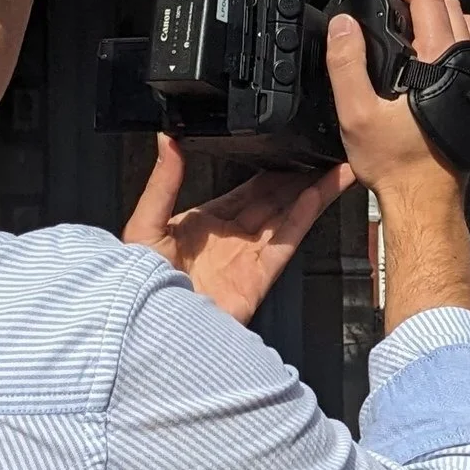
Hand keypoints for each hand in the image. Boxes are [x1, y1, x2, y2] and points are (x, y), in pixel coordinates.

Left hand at [123, 135, 350, 324]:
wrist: (149, 330)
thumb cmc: (136, 285)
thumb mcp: (144, 225)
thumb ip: (162, 182)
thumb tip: (167, 140)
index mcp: (201, 226)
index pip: (244, 191)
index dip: (269, 170)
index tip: (287, 149)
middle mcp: (228, 241)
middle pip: (272, 202)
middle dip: (297, 178)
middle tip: (319, 152)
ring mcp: (246, 259)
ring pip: (286, 218)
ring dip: (311, 193)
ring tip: (333, 168)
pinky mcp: (258, 278)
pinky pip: (285, 242)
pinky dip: (303, 218)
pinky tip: (318, 195)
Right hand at [327, 0, 469, 200]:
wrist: (425, 199)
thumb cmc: (398, 165)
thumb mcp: (356, 114)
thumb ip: (347, 64)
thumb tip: (342, 26)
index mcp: (437, 60)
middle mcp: (463, 63)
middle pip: (448, 2)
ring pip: (463, 24)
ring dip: (436, 11)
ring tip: (404, 20)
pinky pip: (469, 49)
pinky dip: (450, 35)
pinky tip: (427, 52)